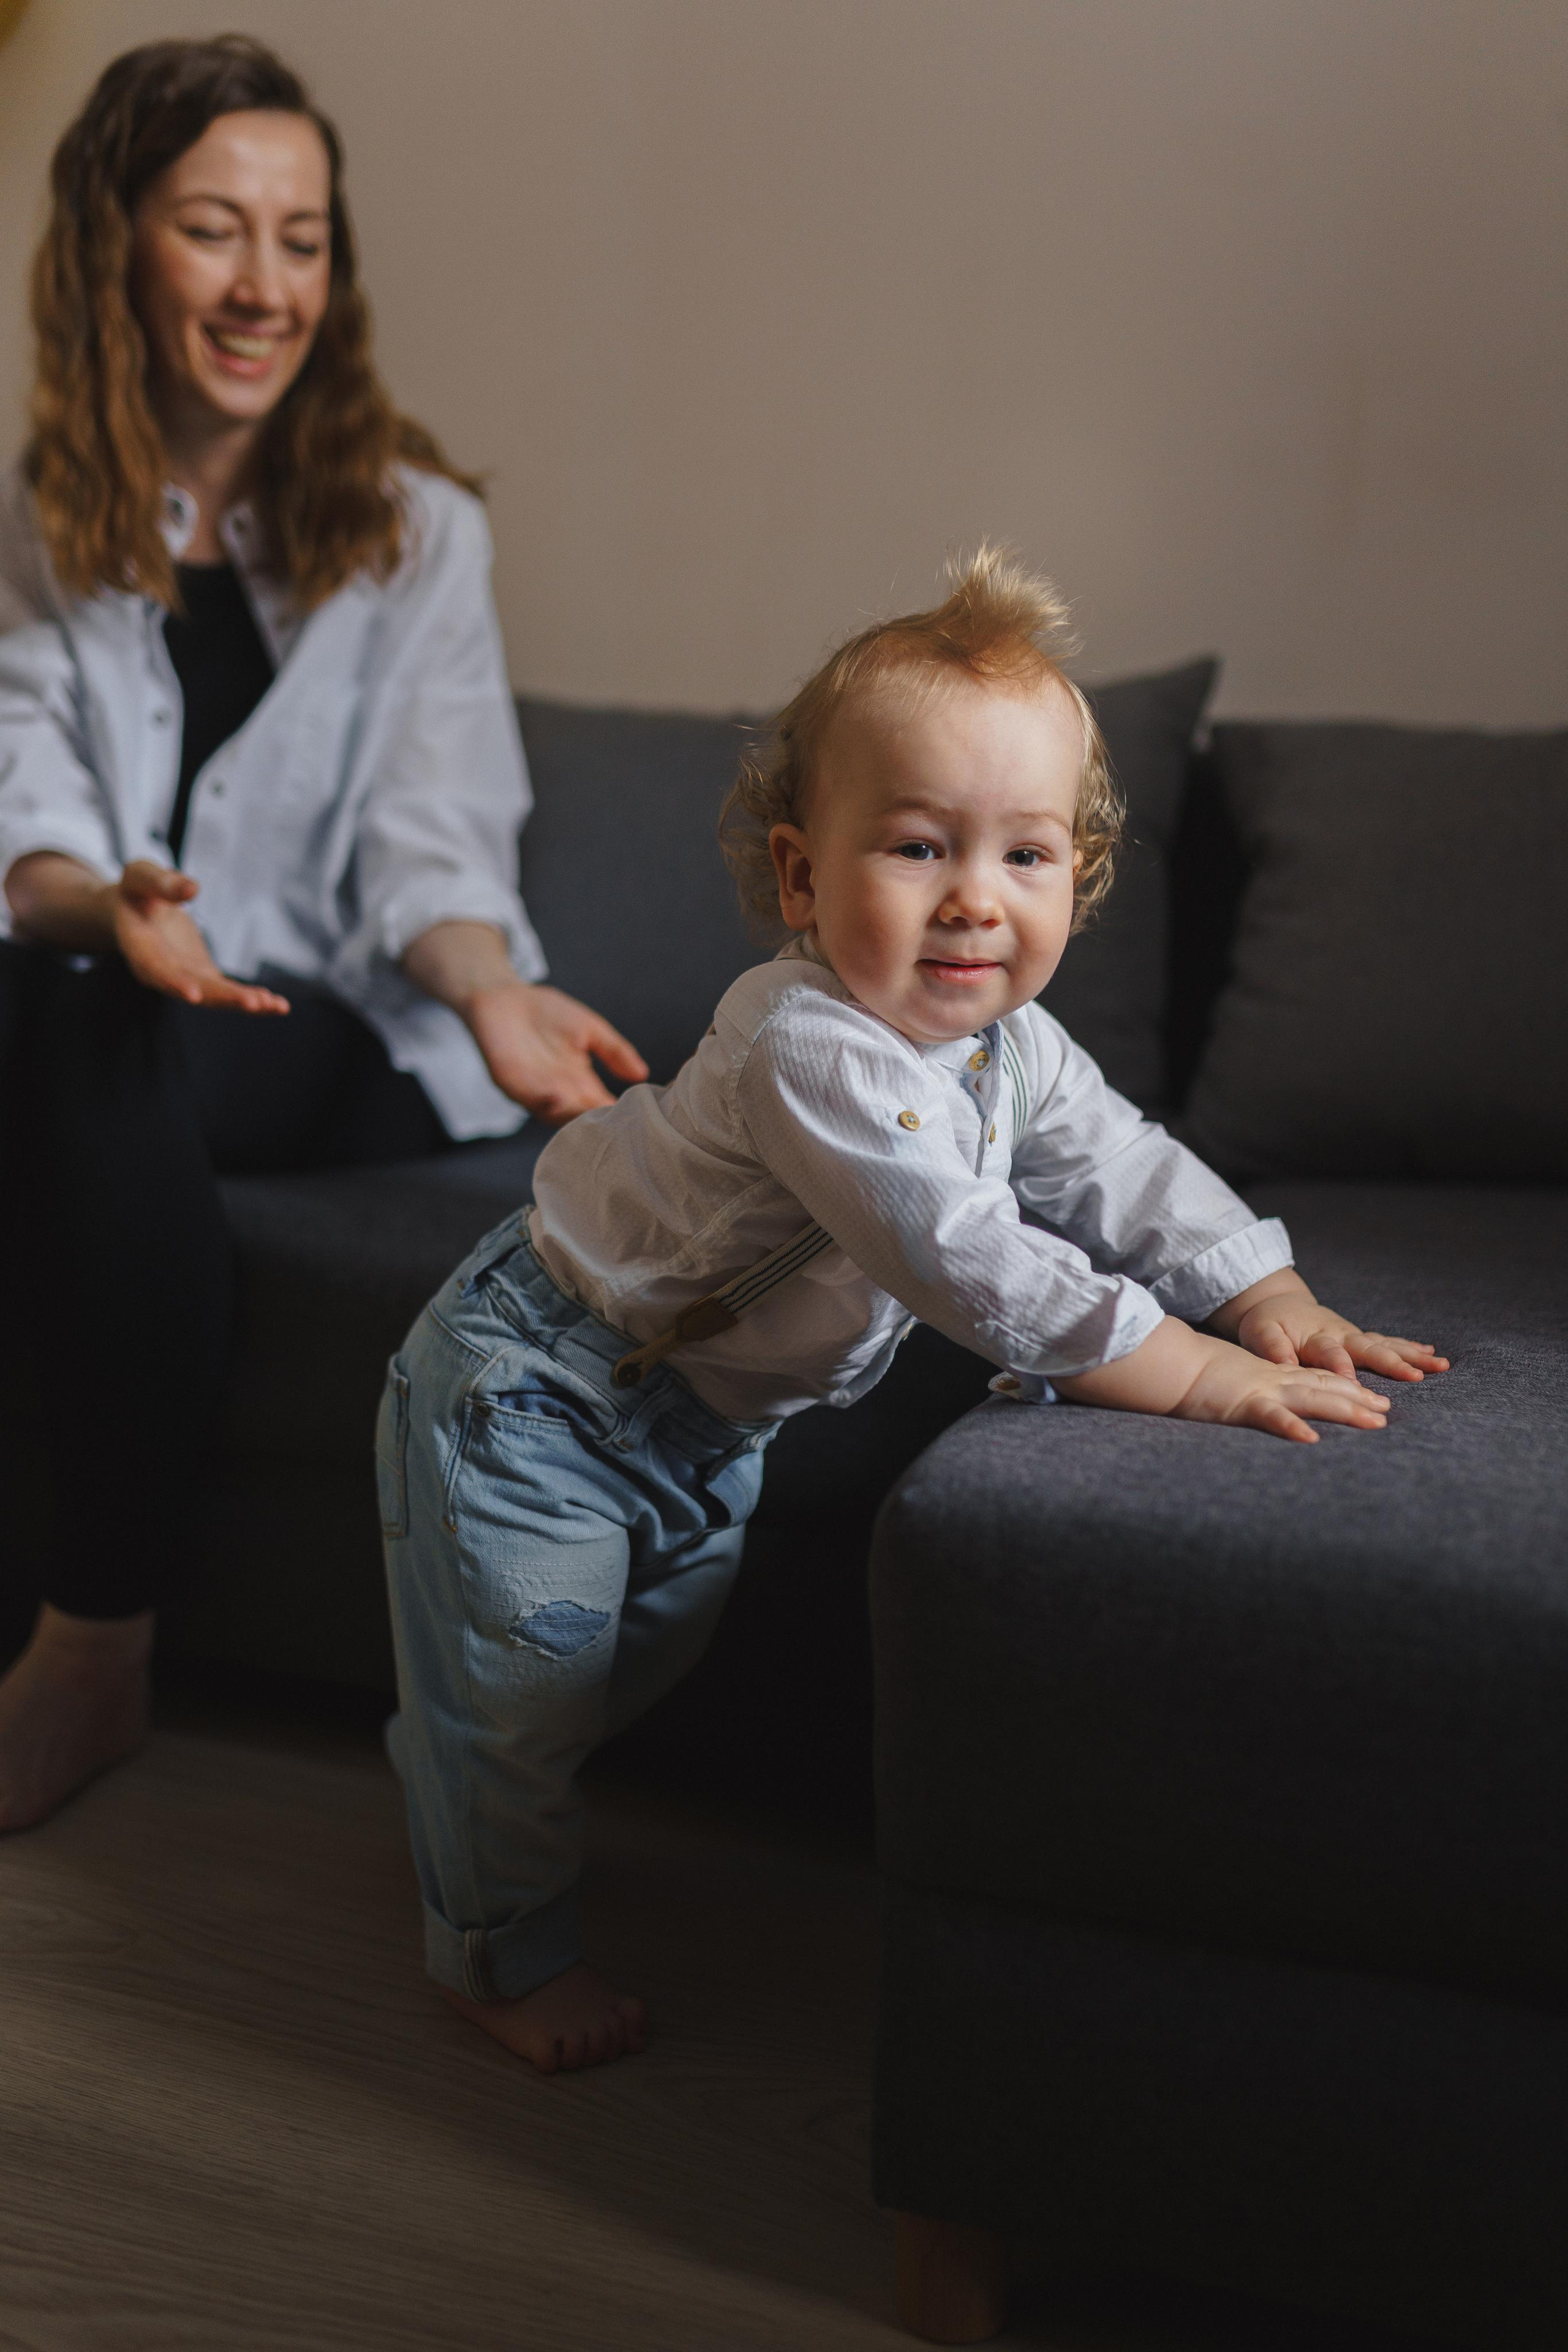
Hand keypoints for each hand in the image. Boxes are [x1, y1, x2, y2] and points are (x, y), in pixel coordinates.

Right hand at [108, 862, 289, 1014]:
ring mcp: (184, 976)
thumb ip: (161, 882)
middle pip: (192, 988)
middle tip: (253, 1003)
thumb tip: (192, 889)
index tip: (194, 995)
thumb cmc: (136, 890)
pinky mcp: (202, 976)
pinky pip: (227, 992)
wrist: (135, 909)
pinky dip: (251, 999)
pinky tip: (277, 1005)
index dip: (173, 982)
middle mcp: (160, 969)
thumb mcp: (141, 875)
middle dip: (223, 997)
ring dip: (243, 1002)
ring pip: (213, 995)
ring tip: (275, 1006)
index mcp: (139, 945)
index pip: (154, 968)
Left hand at [465, 978, 647, 1121]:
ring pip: (556, 1114)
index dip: (617, 1114)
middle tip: (615, 1126)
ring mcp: (534, 1091)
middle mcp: (559, 1092)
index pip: (602, 1106)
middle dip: (597, 1123)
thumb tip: (642, 1075)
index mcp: (580, 1082)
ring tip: (591, 1114)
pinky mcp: (510, 1084)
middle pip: (581, 1117)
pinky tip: (559, 1097)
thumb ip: (614, 1050)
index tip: (637, 1119)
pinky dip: (544, 1101)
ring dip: (572, 1115)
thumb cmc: (546, 1011)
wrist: (503, 996)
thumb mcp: (590, 1029)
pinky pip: (528, 1098)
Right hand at [1175, 1333, 1391, 1445]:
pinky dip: (1291, 1427)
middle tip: (1387, 1412)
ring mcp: (1261, 1390)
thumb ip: (1253, 1390)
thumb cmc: (1193, 1372)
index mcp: (1271, 1375)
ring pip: (1313, 1399)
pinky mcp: (1242, 1403)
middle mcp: (1274, 1381)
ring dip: (1346, 1410)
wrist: (1170, 1361)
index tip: (1374, 1399)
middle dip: (1359, 1399)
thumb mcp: (1233, 1379)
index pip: (1317, 1380)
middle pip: (1326, 1388)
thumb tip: (1262, 1403)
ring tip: (1375, 1423)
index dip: (1348, 1389)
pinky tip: (1311, 1439)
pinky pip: (1271, 1417)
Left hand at [1233, 1290, 1447, 1384]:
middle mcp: (1340, 1334)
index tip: (1355, 1383)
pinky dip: (1410, 1347)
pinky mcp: (1360, 1338)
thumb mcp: (1260, 1334)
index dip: (1341, 1367)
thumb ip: (1273, 1350)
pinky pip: (1388, 1342)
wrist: (1278, 1303)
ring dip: (1412, 1355)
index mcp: (1315, 1337)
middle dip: (1392, 1363)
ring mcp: (1354, 1335)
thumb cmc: (1268, 1324)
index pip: (1330, 1354)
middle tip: (1415, 1376)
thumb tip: (1285, 1366)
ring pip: (1386, 1345)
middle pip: (1368, 1348)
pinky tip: (1432, 1354)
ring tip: (1439, 1365)